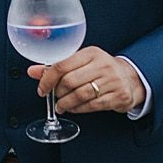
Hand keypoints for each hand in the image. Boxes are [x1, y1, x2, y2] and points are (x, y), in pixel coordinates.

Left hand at [29, 47, 145, 115]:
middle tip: (54, 97)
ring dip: (66, 103)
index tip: (42, 88)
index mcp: (91, 53)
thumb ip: (56, 67)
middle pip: (70, 81)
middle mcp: (103, 65)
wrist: (129, 78)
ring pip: (80, 95)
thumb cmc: (100, 70)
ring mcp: (112, 81)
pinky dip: (78, 109)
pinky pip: (92, 106)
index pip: (62, 65)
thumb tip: (32, 71)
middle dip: (57, 92)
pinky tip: (73, 108)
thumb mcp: (80, 63)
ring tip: (61, 106)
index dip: (47, 79)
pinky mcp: (118, 96)